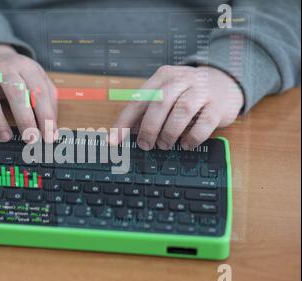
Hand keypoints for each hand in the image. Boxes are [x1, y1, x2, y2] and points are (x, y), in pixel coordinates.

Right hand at [0, 44, 57, 142]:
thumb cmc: (19, 74)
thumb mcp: (38, 79)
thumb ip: (48, 100)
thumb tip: (53, 128)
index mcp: (26, 68)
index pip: (39, 92)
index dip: (46, 116)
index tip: (50, 136)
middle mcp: (4, 70)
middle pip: (15, 92)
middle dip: (25, 119)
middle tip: (31, 139)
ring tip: (5, 137)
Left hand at [110, 65, 243, 149]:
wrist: (225, 80)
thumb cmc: (187, 92)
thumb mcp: (166, 94)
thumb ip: (147, 110)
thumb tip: (125, 132)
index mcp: (163, 77)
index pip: (138, 100)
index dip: (124, 121)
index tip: (114, 140)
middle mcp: (181, 80)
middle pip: (160, 103)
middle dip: (149, 128)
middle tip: (146, 145)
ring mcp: (202, 90)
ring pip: (182, 111)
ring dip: (169, 132)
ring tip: (164, 144)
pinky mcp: (218, 105)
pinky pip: (204, 123)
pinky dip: (192, 137)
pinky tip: (186, 144)